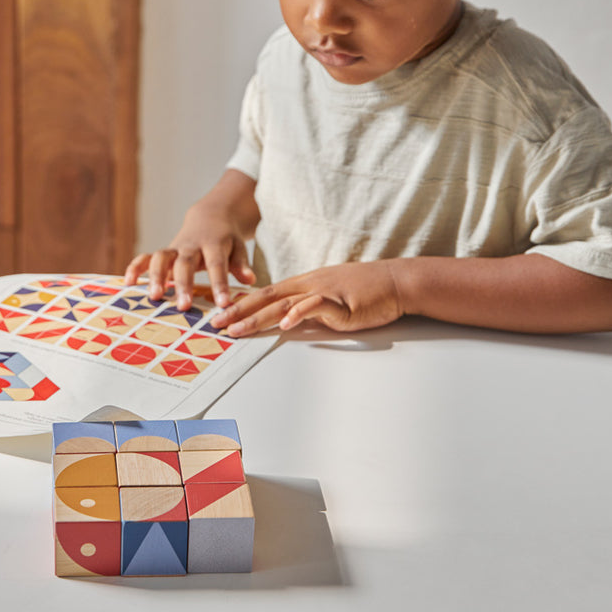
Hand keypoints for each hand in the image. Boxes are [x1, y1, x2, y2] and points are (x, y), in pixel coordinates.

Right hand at [124, 204, 255, 310]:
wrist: (210, 217)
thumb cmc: (226, 240)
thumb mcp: (238, 247)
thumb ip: (241, 264)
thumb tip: (250, 280)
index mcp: (214, 244)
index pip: (217, 264)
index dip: (220, 284)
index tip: (223, 304)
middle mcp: (191, 245)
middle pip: (185, 263)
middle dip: (184, 284)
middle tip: (183, 307)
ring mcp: (174, 248)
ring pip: (161, 257)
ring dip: (156, 276)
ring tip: (155, 297)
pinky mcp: (163, 252)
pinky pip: (145, 257)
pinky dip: (135, 267)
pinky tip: (128, 283)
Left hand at [211, 261, 403, 335]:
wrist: (394, 282)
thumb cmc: (364, 290)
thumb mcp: (329, 297)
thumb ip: (307, 307)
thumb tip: (287, 319)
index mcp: (304, 284)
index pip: (266, 294)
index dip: (242, 304)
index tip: (221, 314)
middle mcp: (308, 285)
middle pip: (267, 298)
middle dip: (239, 312)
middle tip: (216, 324)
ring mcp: (323, 292)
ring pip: (283, 304)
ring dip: (257, 317)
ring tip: (238, 329)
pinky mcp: (340, 302)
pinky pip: (316, 307)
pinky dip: (299, 314)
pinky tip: (284, 324)